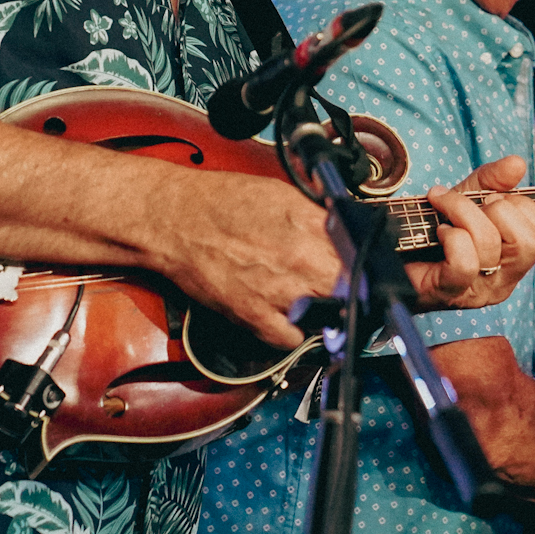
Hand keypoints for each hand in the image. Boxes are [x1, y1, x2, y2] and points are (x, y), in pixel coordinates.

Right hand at [146, 171, 341, 351]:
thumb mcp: (281, 194)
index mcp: (309, 225)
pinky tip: (288, 317)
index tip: (360, 268)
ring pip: (328, 316)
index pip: (359, 253)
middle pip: (348, 287)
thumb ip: (317, 215)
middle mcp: (299, 258)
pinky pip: (291, 339)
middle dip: (346, 288)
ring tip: (313, 301)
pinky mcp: (253, 315)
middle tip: (335, 285)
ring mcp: (278, 290)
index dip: (362, 263)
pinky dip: (293, 333)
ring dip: (325, 312)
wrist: (173, 219)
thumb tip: (345, 227)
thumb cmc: (220, 202)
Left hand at [405, 155, 534, 311]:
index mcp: (517, 261)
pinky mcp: (450, 292)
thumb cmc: (435, 229)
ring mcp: (478, 290)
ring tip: (443, 211)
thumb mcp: (469, 197)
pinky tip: (439, 233)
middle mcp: (504, 281)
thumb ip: (495, 179)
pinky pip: (464, 261)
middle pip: (525, 240)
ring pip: (488, 242)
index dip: (519, 205)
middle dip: (494, 207)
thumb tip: (517, 164)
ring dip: (461, 212)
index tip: (491, 200)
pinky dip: (450, 237)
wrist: (391, 254)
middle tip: (470, 205)